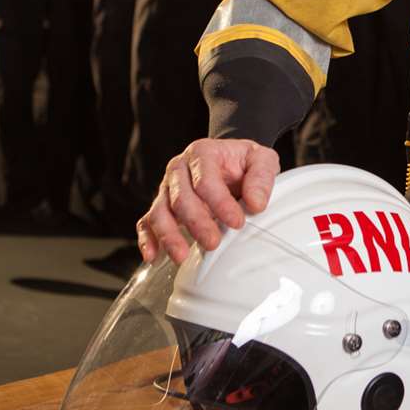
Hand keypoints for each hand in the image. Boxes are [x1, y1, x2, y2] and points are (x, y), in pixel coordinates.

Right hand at [136, 138, 280, 264]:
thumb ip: (262, 178)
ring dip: (169, 235)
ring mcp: (167, 188)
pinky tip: (152, 256)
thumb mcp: (262, 160)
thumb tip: (256, 204)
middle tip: (213, 243)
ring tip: (181, 256)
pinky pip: (147, 222)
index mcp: (202, 153)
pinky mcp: (161, 206)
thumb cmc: (244, 163)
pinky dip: (148, 239)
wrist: (231, 162)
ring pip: (159, 212)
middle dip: (196, 222)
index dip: (219, 202)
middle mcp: (179, 169)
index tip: (237, 222)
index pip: (205, 179)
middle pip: (180, 198)